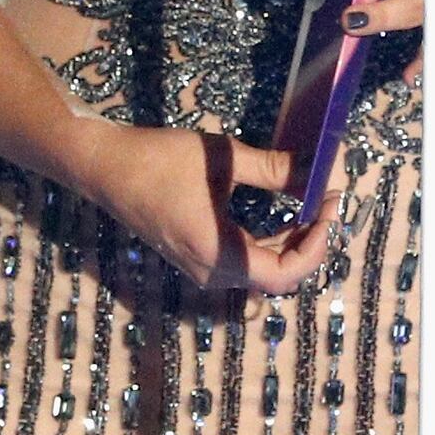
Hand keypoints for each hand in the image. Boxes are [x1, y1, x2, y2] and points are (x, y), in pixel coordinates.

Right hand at [66, 119, 332, 292]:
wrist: (104, 167)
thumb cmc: (159, 159)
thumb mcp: (222, 158)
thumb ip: (273, 169)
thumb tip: (317, 171)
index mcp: (218, 254)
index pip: (285, 273)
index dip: (317, 244)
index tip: (330, 205)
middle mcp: (210, 273)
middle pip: (277, 276)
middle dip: (309, 240)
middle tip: (327, 199)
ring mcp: (200, 270)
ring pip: (261, 272)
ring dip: (290, 242)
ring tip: (310, 204)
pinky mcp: (194, 259)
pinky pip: (244, 263)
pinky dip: (268, 242)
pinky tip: (280, 213)